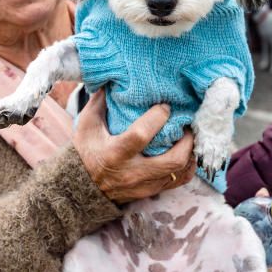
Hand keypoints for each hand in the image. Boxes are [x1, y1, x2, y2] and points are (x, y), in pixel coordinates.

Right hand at [74, 90, 195, 203]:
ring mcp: (144, 185)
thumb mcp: (87, 125)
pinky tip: (187, 153)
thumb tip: (112, 79)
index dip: (158, 118)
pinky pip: (178, 181)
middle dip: (187, 139)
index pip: (142, 135)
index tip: (165, 106)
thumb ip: (99, 101)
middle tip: (187, 123)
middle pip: (173, 159)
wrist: (81, 187)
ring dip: (190, 152)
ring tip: (189, 135)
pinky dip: (187, 166)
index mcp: (115, 153)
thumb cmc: (85, 151)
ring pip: (179, 172)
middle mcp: (132, 172)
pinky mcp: (150, 192)